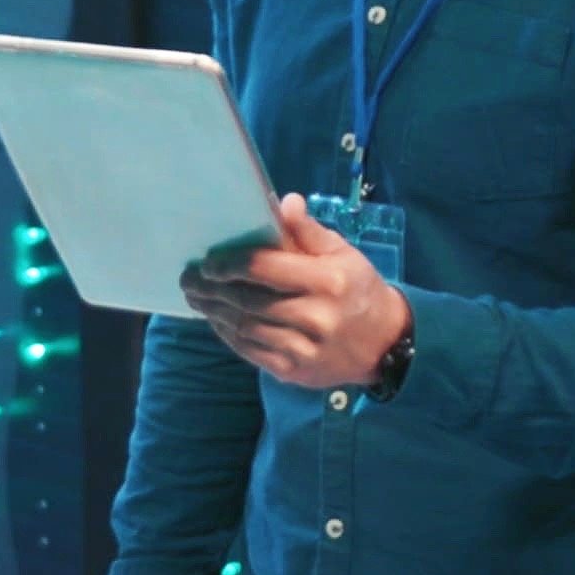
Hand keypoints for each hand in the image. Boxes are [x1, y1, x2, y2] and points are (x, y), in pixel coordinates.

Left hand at [182, 195, 410, 391]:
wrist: (384, 343)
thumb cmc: (357, 289)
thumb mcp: (342, 253)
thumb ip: (308, 231)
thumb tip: (283, 202)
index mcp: (327, 281)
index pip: (266, 268)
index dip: (230, 264)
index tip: (207, 262)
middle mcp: (316, 317)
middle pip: (249, 300)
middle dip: (212, 289)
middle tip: (189, 280)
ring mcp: (304, 349)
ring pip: (245, 327)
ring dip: (214, 312)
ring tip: (197, 298)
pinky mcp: (295, 372)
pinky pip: (251, 351)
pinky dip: (228, 334)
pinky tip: (218, 321)